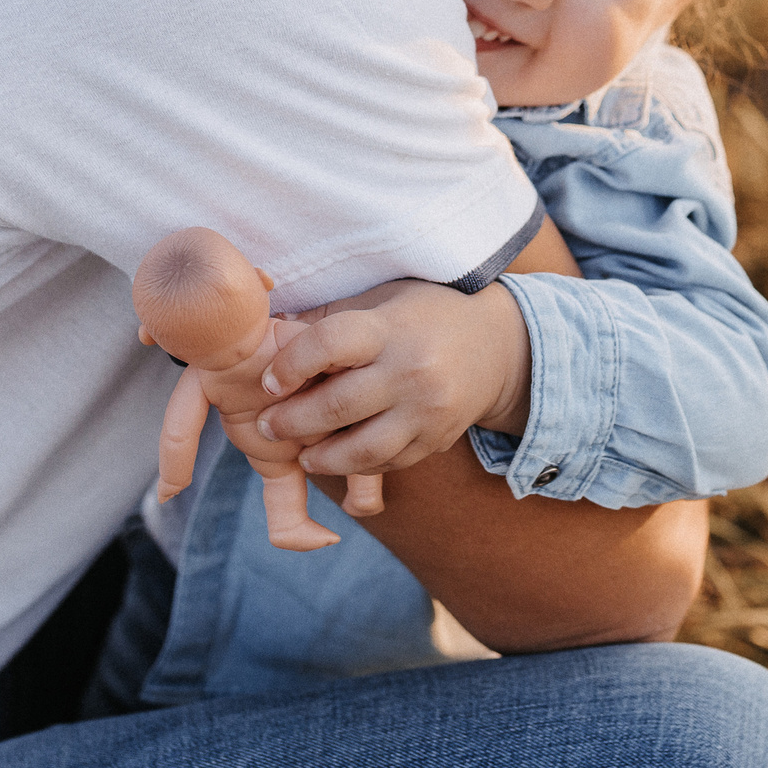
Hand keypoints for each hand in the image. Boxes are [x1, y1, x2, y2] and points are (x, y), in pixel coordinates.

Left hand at [253, 279, 530, 474]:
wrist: (500, 347)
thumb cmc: (424, 315)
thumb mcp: (383, 300)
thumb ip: (331, 319)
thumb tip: (268, 332)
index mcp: (391, 327)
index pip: (330, 344)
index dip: (292, 364)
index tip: (270, 381)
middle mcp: (411, 370)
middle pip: (339, 406)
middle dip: (292, 422)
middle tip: (267, 426)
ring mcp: (428, 411)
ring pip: (362, 450)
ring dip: (322, 458)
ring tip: (301, 455)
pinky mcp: (436, 440)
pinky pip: (387, 464)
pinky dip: (357, 467)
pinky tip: (338, 459)